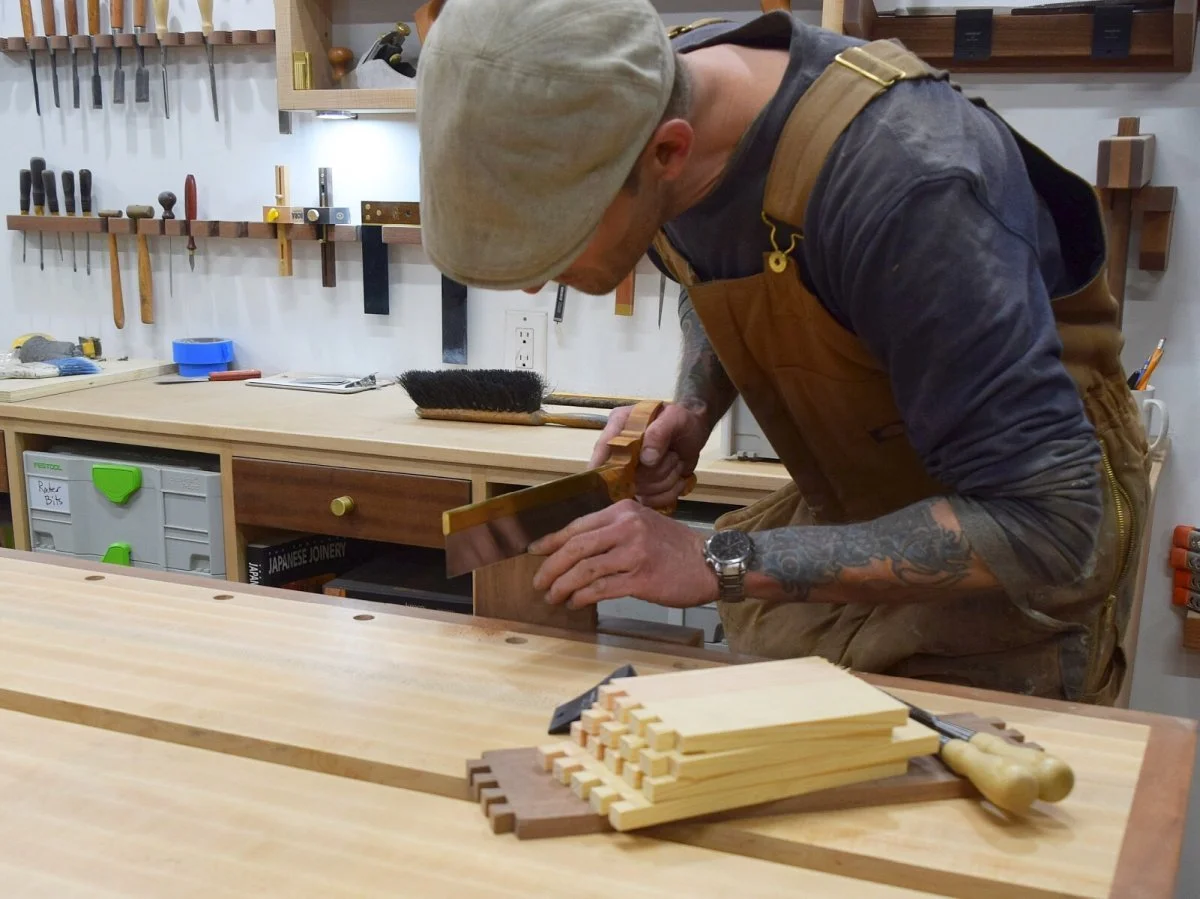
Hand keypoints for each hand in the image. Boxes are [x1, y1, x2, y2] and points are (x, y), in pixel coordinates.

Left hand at [529, 499, 718, 609]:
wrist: (708, 563)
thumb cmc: (674, 547)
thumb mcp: (642, 524)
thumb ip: (611, 531)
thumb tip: (573, 549)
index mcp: (623, 511)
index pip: (577, 526)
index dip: (551, 541)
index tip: (534, 552)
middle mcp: (627, 528)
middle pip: (575, 548)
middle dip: (551, 567)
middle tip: (539, 581)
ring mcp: (634, 553)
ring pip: (584, 570)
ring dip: (562, 586)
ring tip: (553, 597)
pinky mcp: (641, 578)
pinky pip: (601, 589)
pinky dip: (582, 597)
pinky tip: (575, 603)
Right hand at [589, 403, 708, 508]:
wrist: (695, 433)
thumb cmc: (681, 420)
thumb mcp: (674, 418)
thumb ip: (659, 433)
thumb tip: (647, 459)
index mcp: (620, 426)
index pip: (604, 446)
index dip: (603, 463)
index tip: (614, 476)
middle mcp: (620, 451)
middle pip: (625, 476)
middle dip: (656, 472)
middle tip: (673, 456)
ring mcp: (632, 471)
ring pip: (641, 491)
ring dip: (666, 480)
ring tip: (676, 462)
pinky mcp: (644, 487)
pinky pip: (650, 501)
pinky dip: (669, 492)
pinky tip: (678, 478)